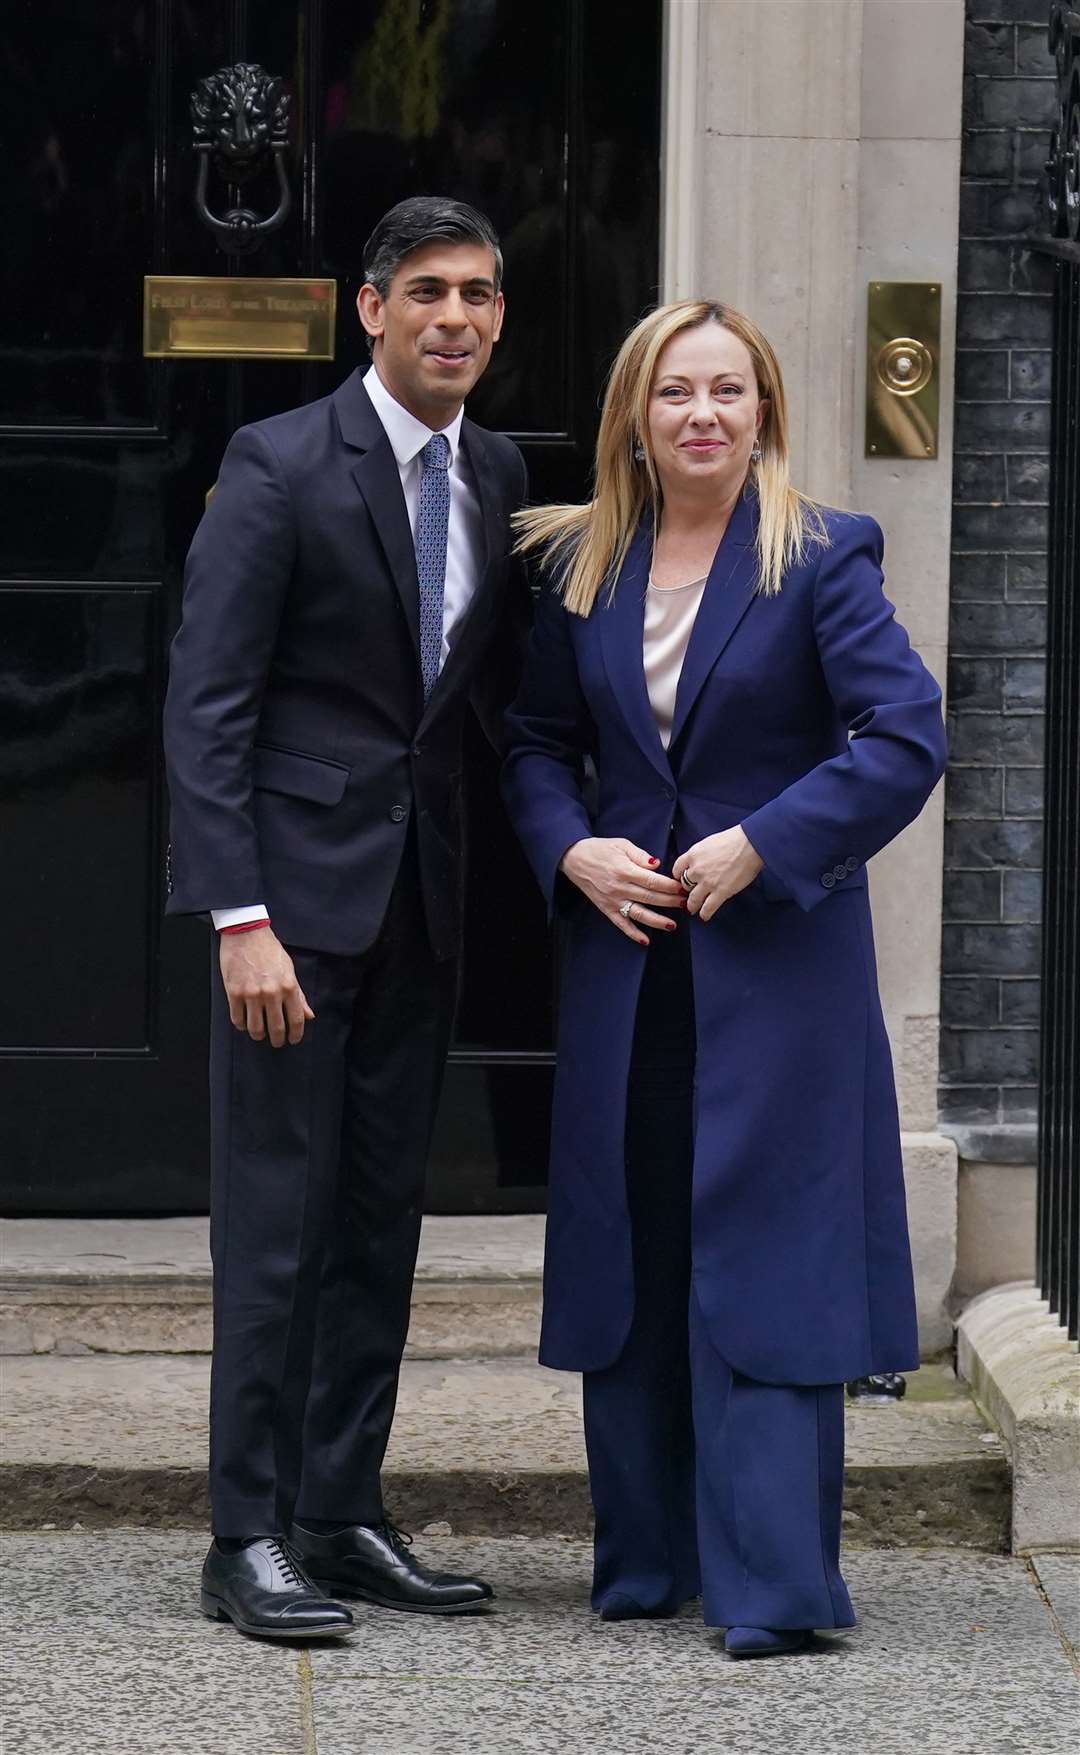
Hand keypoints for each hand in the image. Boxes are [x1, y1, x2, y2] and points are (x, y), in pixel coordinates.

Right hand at [219, 929, 314, 1046]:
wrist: (246, 933)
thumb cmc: (269, 949)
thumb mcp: (289, 970)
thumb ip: (299, 994)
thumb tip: (309, 1015)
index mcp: (288, 986)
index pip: (296, 1019)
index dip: (296, 1034)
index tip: (294, 1040)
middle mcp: (271, 993)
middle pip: (276, 1027)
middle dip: (278, 1040)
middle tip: (277, 1042)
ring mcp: (251, 994)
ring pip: (255, 1028)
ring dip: (259, 1035)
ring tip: (260, 1035)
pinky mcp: (234, 992)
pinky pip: (238, 1019)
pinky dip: (242, 1025)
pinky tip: (245, 1024)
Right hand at [560, 837, 685, 945]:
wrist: (574, 859)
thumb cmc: (600, 849)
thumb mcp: (621, 844)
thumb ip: (640, 855)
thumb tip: (657, 865)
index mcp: (624, 870)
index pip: (652, 881)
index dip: (669, 886)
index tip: (682, 888)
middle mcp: (619, 887)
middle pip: (650, 898)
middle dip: (670, 902)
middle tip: (686, 904)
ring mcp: (613, 900)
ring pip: (638, 914)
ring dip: (656, 921)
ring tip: (672, 925)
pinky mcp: (606, 908)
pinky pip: (621, 924)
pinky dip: (633, 933)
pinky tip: (645, 940)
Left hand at [672, 827, 762, 920]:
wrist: (750, 844)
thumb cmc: (734, 840)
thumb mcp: (709, 843)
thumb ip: (701, 854)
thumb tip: (700, 862)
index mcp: (693, 854)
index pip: (677, 869)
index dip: (679, 876)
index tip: (681, 880)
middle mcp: (697, 869)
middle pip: (684, 885)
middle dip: (687, 891)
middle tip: (688, 895)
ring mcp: (708, 882)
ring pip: (693, 899)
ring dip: (692, 906)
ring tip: (693, 909)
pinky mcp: (721, 892)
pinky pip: (708, 908)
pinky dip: (705, 913)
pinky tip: (704, 916)